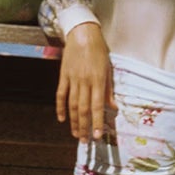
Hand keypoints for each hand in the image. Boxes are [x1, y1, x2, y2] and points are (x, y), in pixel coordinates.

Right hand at [56, 23, 116, 143]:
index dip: (97, 122)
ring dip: (73, 121)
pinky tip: (61, 118)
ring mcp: (72, 78)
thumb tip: (113, 107)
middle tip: (84, 141)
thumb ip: (109, 89)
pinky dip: (60, 107)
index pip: (97, 106)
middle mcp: (84, 81)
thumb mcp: (108, 68)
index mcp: (98, 80)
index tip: (97, 136)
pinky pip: (61, 94)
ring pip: (72, 104)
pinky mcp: (63, 75)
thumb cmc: (99, 50)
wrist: (82, 33)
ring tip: (75, 134)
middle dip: (83, 127)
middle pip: (82, 109)